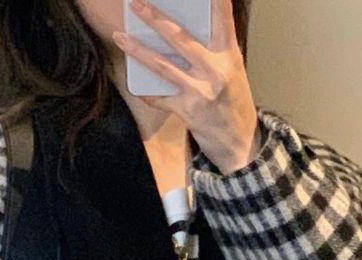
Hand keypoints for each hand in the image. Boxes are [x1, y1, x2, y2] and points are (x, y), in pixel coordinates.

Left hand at [113, 0, 262, 174]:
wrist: (241, 143)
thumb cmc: (234, 102)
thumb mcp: (232, 70)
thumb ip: (214, 50)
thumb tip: (182, 33)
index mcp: (229, 55)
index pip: (222, 20)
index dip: (216, 2)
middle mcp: (215, 70)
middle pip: (180, 38)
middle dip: (155, 19)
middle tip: (136, 4)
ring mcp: (200, 91)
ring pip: (163, 65)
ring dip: (138, 50)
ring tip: (120, 37)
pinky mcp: (188, 110)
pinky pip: (161, 98)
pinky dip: (148, 92)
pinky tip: (136, 85)